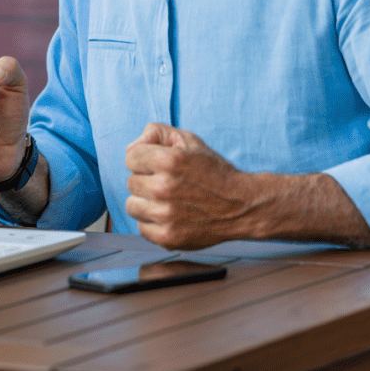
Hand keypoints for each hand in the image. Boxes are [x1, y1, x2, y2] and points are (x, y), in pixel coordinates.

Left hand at [125, 123, 258, 249]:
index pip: (130, 158)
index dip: (145, 159)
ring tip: (167, 199)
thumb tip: (129, 149)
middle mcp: (164, 188)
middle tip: (168, 183)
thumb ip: (155, 133)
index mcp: (168, 161)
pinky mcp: (167, 237)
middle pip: (130, 182)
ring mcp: (165, 215)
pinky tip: (170, 215)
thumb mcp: (188, 140)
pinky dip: (152, 222)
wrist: (240, 206)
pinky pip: (141, 226)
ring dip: (146, 202)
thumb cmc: (213, 172)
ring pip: (132, 205)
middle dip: (146, 180)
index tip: (159, 165)